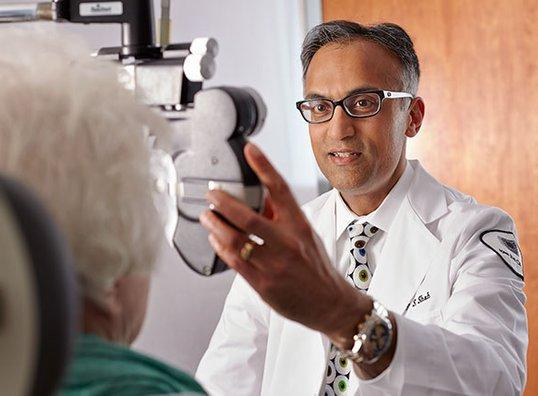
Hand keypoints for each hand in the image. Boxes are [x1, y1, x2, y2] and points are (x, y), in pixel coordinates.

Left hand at [199, 143, 371, 346]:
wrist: (330, 304)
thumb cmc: (316, 267)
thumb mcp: (305, 234)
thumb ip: (283, 215)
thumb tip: (261, 194)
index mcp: (300, 225)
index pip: (281, 189)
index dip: (264, 166)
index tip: (250, 149)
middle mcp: (288, 243)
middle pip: (249, 217)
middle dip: (224, 202)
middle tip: (212, 193)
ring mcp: (275, 265)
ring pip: (236, 240)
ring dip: (216, 226)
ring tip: (207, 216)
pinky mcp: (264, 285)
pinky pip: (235, 262)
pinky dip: (221, 247)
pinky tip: (215, 239)